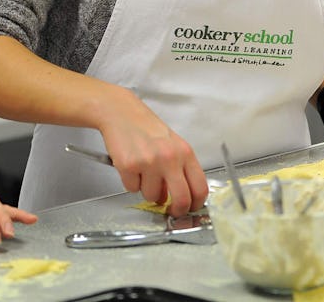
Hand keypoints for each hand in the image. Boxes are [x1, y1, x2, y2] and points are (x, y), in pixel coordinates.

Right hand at [98, 95, 208, 217]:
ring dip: (147, 190)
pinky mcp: (129, 166)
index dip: (195, 204)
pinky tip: (132, 166)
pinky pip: (132, 189)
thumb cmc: (148, 130)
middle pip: (182, 200)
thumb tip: (182, 199)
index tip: (190, 209)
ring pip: (153, 197)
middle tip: (170, 210)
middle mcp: (170, 158)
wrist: (123, 113)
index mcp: (185, 153)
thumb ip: (180, 170)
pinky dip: (131, 182)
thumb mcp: (173, 146)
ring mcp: (150, 162)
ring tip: (144, 171)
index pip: (200, 188)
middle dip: (176, 211)